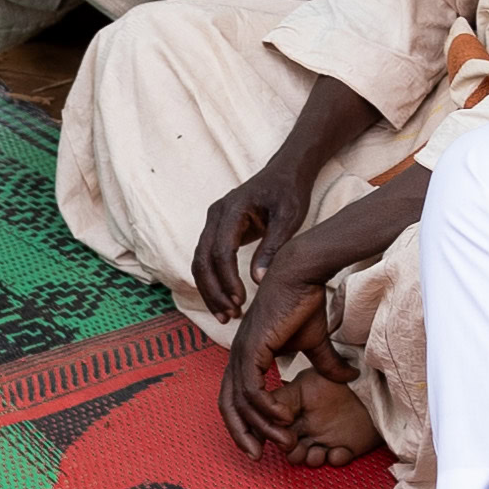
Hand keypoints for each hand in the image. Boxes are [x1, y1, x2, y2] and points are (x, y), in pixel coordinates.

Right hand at [186, 159, 304, 323]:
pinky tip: (225, 301)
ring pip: (200, 263)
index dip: (228, 279)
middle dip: (214, 291)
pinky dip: (213, 282)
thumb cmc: (289, 191)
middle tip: (230, 315)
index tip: (240, 301)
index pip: (221, 250)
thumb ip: (272, 247)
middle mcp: (215, 215)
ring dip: (210, 291)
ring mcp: (212, 223)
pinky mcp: (216, 231)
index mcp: (233, 209)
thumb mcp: (288, 217)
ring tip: (226, 315)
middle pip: (202, 259)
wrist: (284, 172)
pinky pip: (207, 260)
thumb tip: (257, 280)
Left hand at [216, 246, 343, 459]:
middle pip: (227, 405)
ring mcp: (242, 352)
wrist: (302, 276)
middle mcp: (239, 357)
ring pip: (241, 401)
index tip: (259, 444)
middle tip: (257, 456)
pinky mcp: (252, 347)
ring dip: (260, 425)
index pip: (234, 398)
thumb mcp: (317, 341)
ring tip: (282, 441)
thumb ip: (326, 363)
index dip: (243, 423)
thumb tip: (347, 377)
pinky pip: (251, 387)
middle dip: (241, 433)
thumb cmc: (305, 303)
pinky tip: (281, 418)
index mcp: (248, 357)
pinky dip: (264, 406)